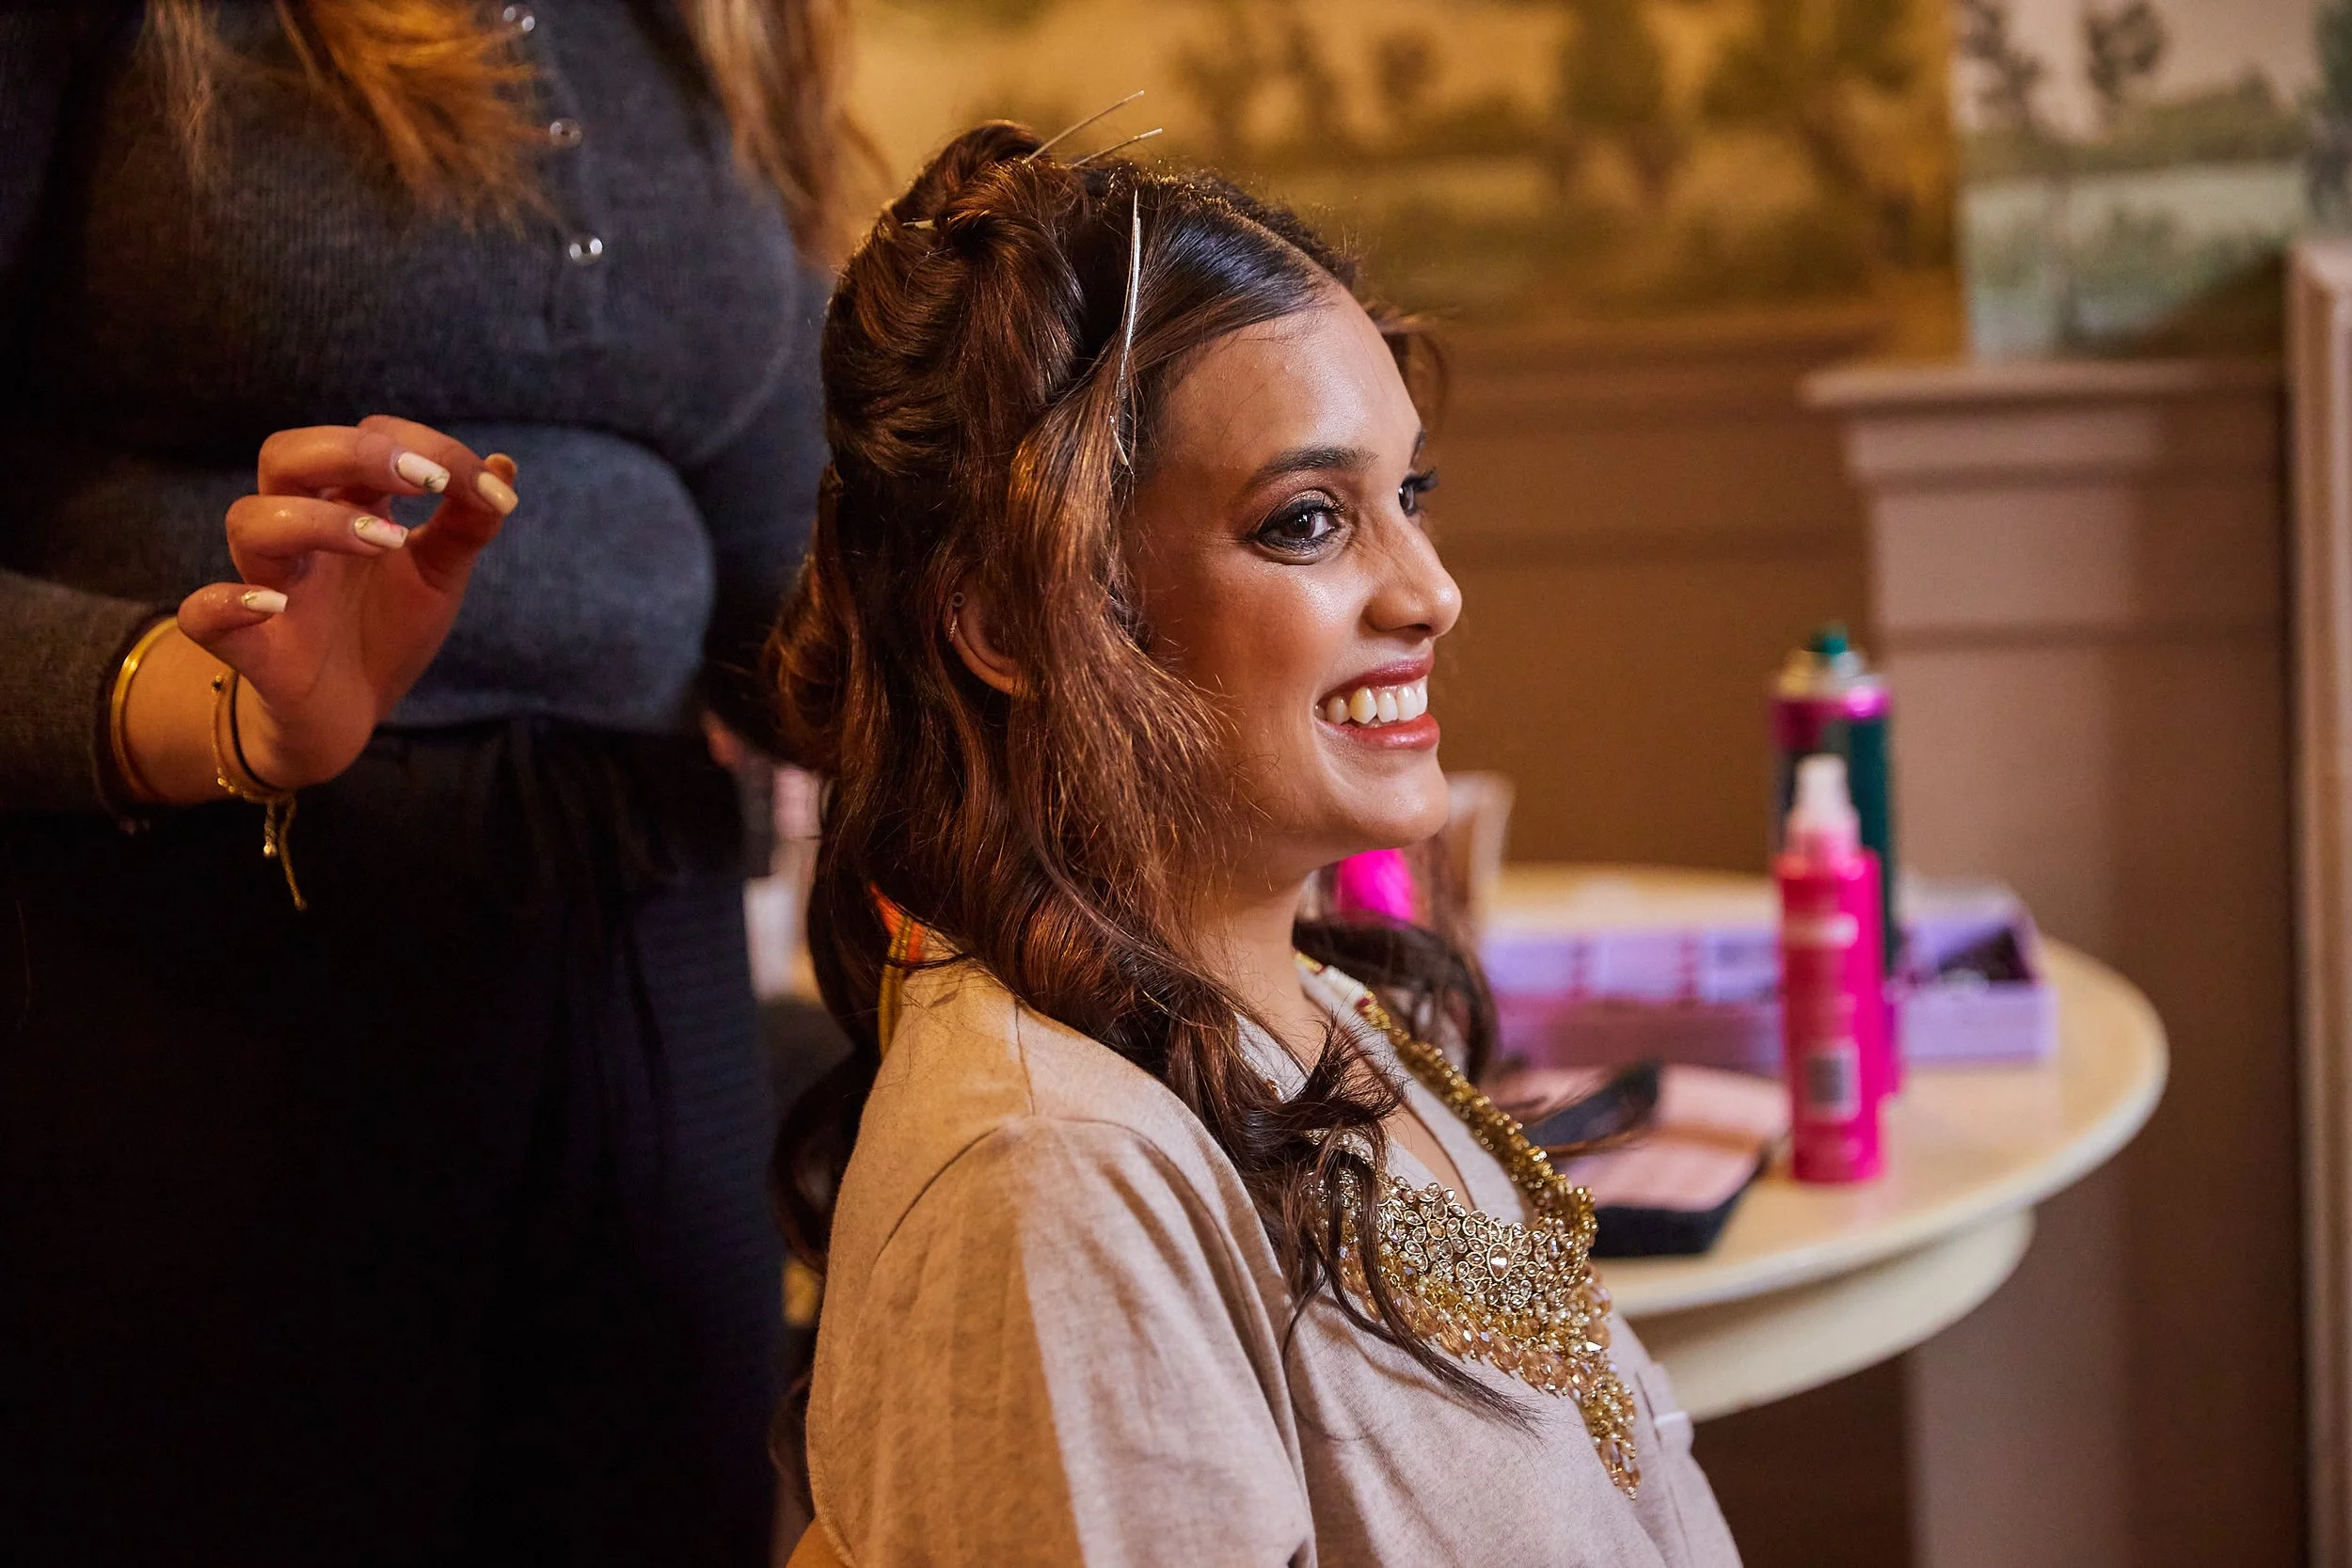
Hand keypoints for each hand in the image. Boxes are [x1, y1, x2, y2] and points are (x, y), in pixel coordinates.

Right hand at [150, 417, 516, 794]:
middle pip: (286, 454)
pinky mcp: (251, 647)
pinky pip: (202, 614)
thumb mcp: (438, 576)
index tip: (486, 490)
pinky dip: (224, 605)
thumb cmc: (384, 630)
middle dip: (354, 452)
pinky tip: (272, 605)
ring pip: (249, 522)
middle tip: (426, 480)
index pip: (366, 439)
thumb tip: (503, 466)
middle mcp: (301, 533)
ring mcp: (269, 584)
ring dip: (316, 520)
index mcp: (346, 504)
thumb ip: (467, 524)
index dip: (426, 448)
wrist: (351, 716)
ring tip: (389, 541)